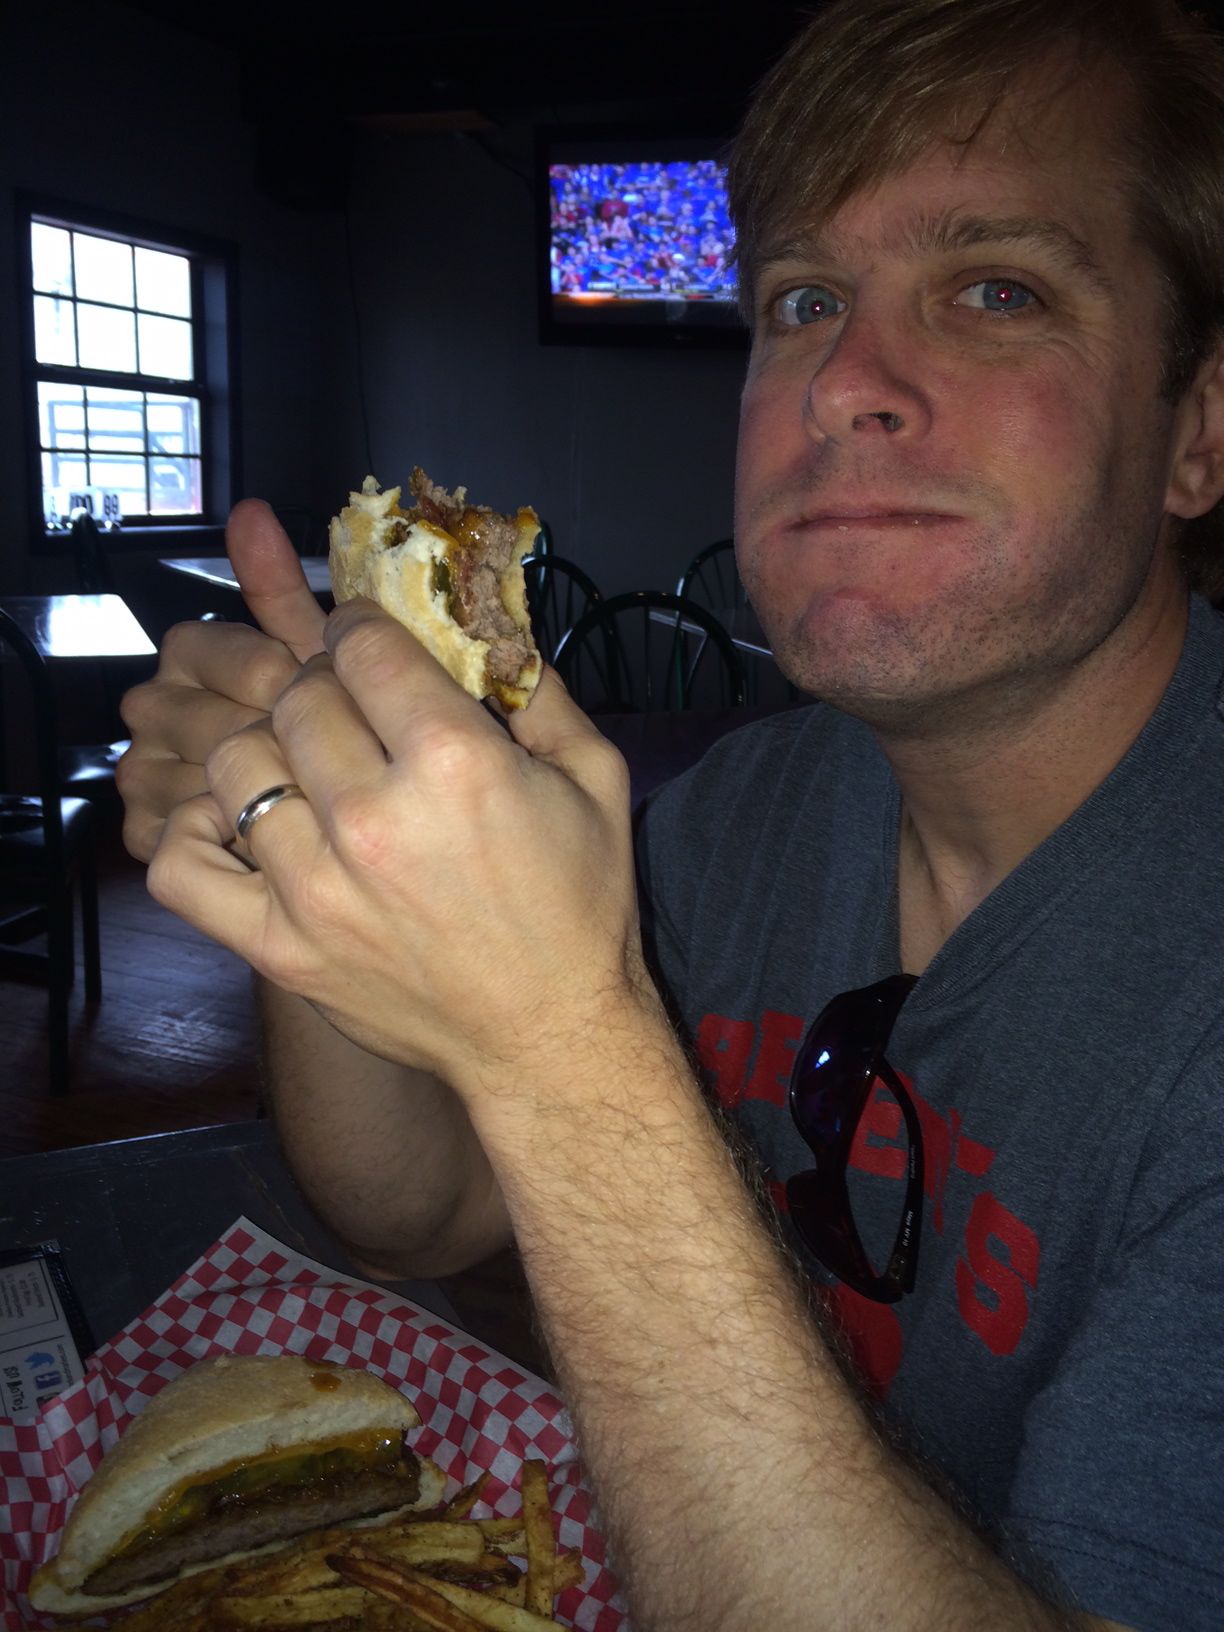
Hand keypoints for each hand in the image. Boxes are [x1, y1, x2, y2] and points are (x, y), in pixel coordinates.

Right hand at [117, 501, 325, 860]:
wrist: (331, 814)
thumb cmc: (331, 722)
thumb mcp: (314, 653)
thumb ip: (277, 588)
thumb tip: (250, 510)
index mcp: (189, 653)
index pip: (211, 650)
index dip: (272, 675)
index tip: (317, 695)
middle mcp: (152, 706)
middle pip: (200, 715)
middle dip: (270, 733)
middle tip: (328, 749)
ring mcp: (144, 772)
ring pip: (191, 775)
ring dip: (255, 784)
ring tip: (312, 789)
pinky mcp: (149, 835)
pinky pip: (181, 829)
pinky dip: (230, 830)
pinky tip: (278, 829)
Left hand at [146, 600, 644, 1097]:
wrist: (549, 1038)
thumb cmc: (578, 909)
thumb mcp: (596, 779)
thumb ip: (540, 691)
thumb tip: (486, 626)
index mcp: (456, 763)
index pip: (361, 645)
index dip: (361, 629)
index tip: (367, 643)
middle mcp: (374, 818)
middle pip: (296, 695)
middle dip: (320, 686)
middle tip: (344, 709)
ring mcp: (316, 888)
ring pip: (236, 760)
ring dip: (266, 748)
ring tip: (300, 767)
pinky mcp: (279, 946)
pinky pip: (183, 865)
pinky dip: (195, 832)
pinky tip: (242, 823)